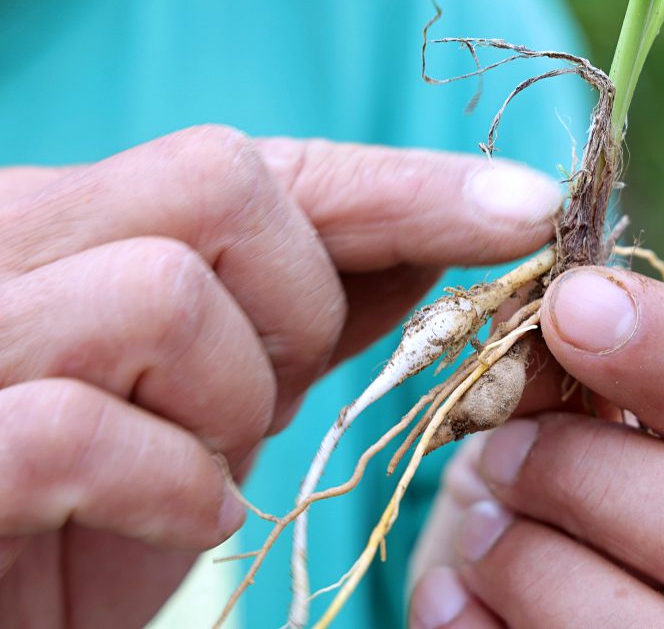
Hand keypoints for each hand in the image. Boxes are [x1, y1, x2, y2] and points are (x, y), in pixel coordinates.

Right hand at [0, 125, 562, 627]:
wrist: (10, 600)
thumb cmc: (111, 498)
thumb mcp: (222, 388)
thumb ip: (307, 309)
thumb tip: (426, 248)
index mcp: (76, 219)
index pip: (259, 162)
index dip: (402, 186)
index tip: (528, 210)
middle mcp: (11, 245)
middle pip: (217, 185)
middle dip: (300, 303)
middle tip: (287, 389)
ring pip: (164, 295)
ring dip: (235, 402)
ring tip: (217, 466)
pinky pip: (85, 431)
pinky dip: (176, 487)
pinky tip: (193, 520)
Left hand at [410, 267, 663, 627]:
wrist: (519, 610)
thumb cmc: (567, 507)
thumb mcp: (573, 431)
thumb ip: (577, 376)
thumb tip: (554, 303)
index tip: (570, 305)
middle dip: (594, 475)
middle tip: (505, 452)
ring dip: (532, 562)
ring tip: (480, 535)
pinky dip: (476, 627)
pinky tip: (454, 596)